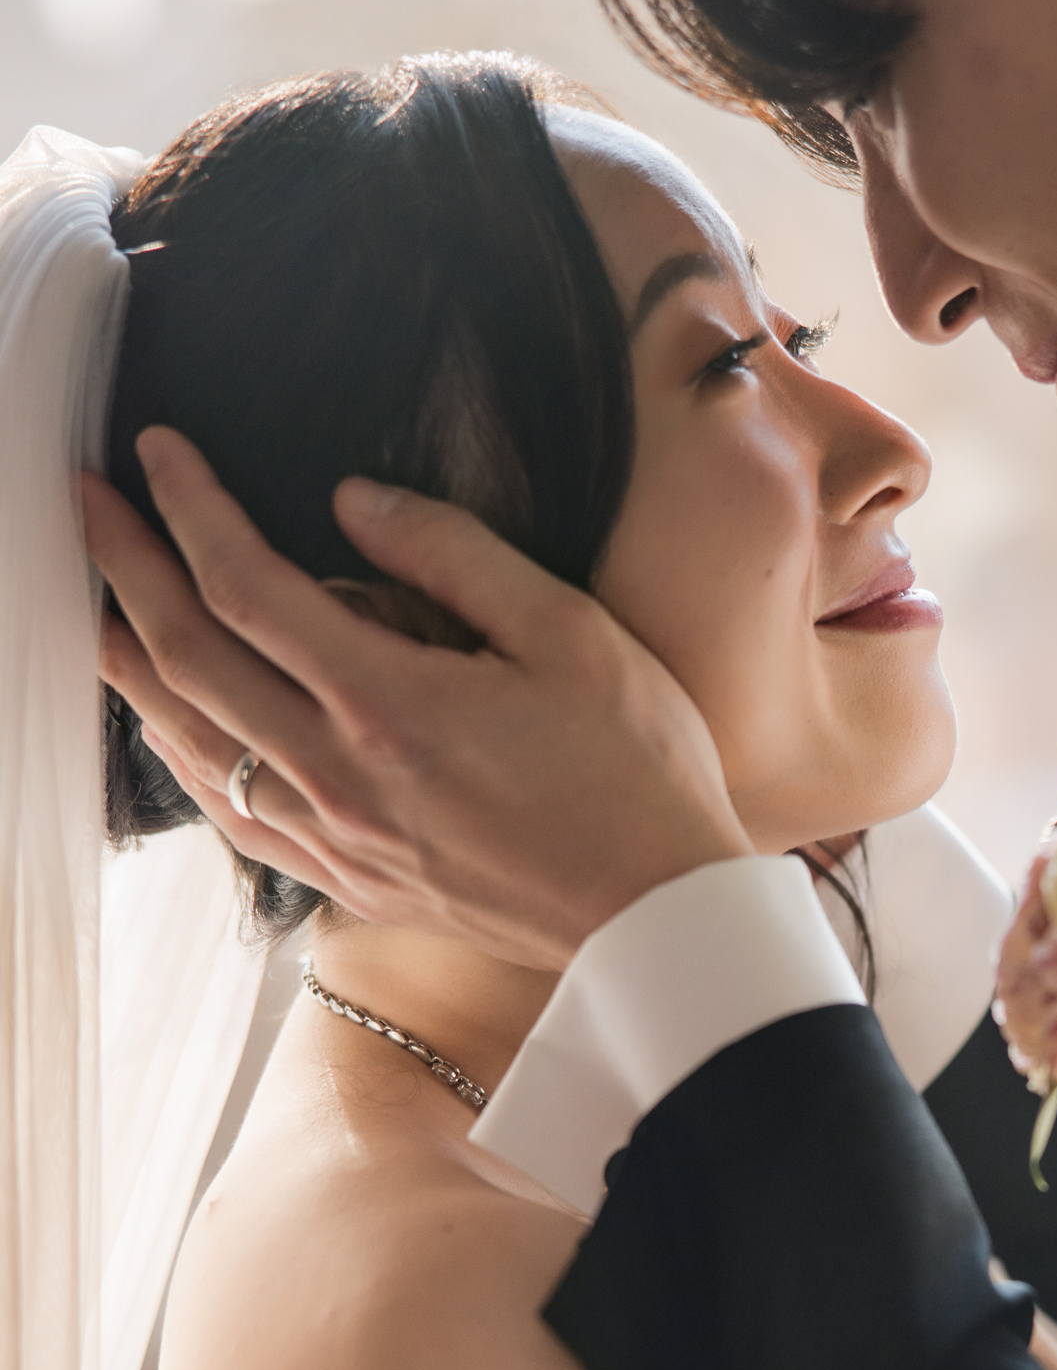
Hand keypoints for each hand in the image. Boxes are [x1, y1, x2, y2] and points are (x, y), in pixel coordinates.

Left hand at [90, 428, 753, 969]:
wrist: (659, 918)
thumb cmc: (638, 777)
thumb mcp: (573, 635)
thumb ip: (457, 556)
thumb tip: (357, 502)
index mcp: (392, 705)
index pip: (247, 585)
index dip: (190, 508)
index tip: (161, 451)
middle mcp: (343, 776)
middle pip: (190, 658)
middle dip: (123, 569)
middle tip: (85, 504)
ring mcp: (339, 840)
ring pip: (192, 744)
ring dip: (130, 666)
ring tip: (95, 606)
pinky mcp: (354, 884)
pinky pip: (233, 816)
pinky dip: (184, 758)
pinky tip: (174, 728)